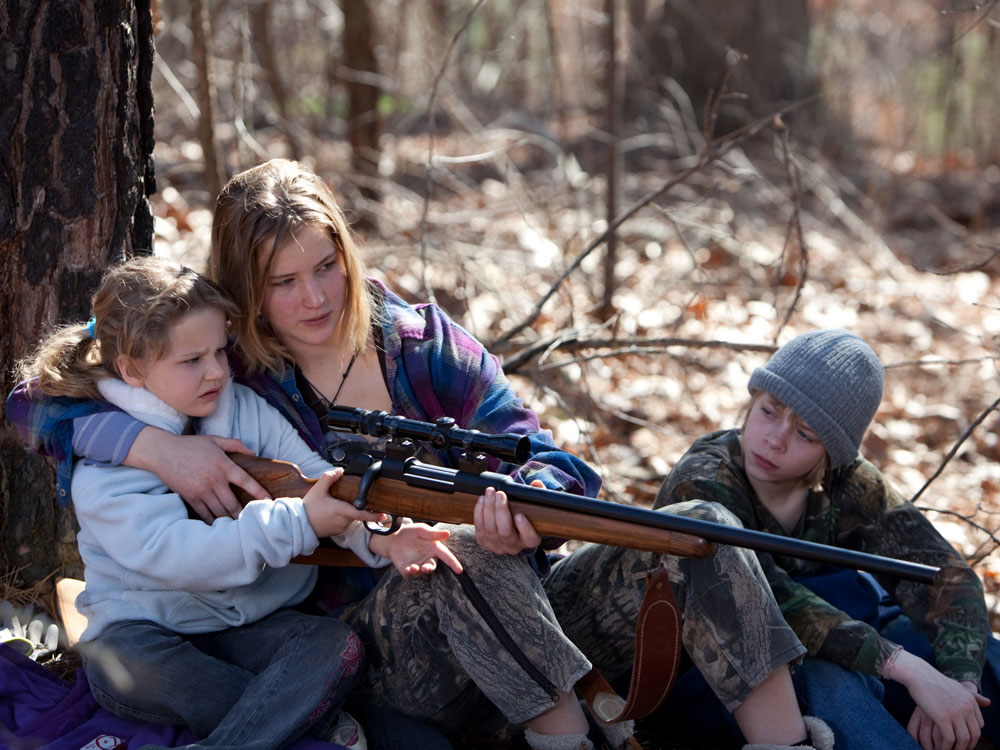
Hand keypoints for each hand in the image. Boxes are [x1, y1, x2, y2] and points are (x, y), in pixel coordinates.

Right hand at [126, 427, 269, 521]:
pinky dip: (213, 521)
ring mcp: (201, 490)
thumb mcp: (215, 439)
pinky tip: (220, 526)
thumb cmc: (191, 445)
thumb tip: (254, 453)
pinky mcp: (190, 497)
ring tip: (239, 527)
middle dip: (244, 514)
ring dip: (229, 520)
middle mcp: (214, 480)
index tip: (268, 501)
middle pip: (233, 503)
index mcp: (223, 465)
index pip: (246, 481)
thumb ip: (236, 445)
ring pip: (219, 511)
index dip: (258, 492)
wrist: (163, 452)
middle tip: (253, 521)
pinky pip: (204, 514)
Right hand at [302, 469, 387, 537]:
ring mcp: (341, 527)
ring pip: (351, 517)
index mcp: (341, 511)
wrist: (299, 524)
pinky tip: (333, 511)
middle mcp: (343, 521)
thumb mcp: (318, 490)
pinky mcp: (338, 531)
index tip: (384, 515)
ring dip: (348, 510)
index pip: (361, 514)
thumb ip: (329, 477)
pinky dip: (343, 516)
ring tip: (335, 504)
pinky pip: (345, 522)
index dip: (374, 515)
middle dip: (358, 506)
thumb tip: (340, 471)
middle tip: (348, 498)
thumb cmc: (309, 508)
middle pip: (357, 512)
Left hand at [371, 523, 463, 577]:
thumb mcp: (421, 530)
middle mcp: (427, 558)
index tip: (460, 570)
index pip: (446, 556)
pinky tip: (408, 569)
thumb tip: (448, 534)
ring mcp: (418, 565)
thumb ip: (433, 534)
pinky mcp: (407, 570)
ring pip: (422, 572)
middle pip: (432, 566)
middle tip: (426, 568)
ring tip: (413, 568)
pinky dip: (410, 573)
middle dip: (430, 568)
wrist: (394, 537)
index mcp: (434, 548)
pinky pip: (410, 575)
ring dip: (419, 571)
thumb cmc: (411, 532)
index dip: (453, 563)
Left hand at [473, 482, 542, 554]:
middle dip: (501, 511)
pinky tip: (482, 500)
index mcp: (530, 540)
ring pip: (490, 530)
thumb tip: (537, 483)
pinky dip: (479, 512)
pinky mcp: (484, 543)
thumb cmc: (525, 514)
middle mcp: (514, 547)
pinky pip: (479, 529)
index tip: (519, 515)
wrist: (510, 526)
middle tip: (500, 494)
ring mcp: (498, 546)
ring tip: (490, 493)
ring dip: (488, 508)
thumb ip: (539, 494)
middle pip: (505, 533)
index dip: (524, 528)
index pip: (529, 538)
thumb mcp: (535, 506)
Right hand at [891, 650, 986, 749]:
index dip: (972, 736)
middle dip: (967, 745)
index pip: (979, 726)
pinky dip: (946, 746)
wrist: (918, 674)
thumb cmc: (933, 681)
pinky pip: (949, 739)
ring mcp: (955, 713)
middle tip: (958, 749)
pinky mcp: (942, 717)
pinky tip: (941, 747)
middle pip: (974, 735)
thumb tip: (988, 702)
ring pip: (962, 739)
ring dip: (956, 748)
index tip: (964, 741)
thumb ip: (972, 697)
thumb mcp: (957, 687)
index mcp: (971, 701)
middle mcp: (967, 708)